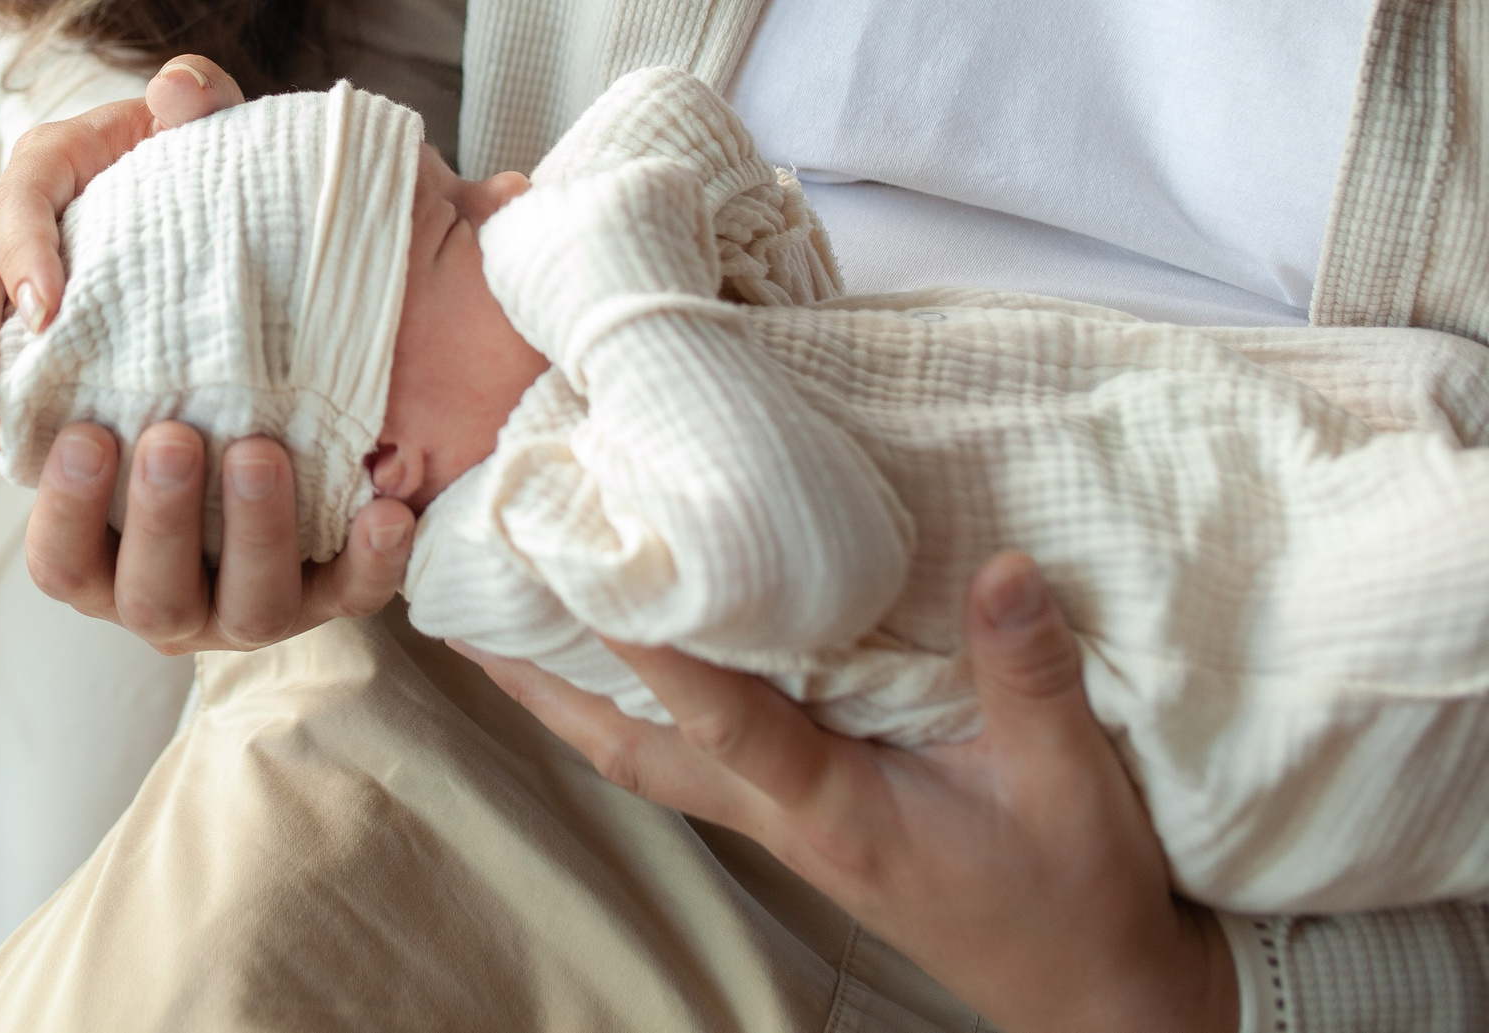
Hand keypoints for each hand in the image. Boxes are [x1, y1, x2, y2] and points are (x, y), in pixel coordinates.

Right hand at [0, 53, 243, 481]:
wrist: (186, 195)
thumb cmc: (191, 154)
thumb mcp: (204, 118)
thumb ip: (199, 93)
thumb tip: (176, 90)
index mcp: (52, 163)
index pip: (24, 200)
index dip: (25, 254)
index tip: (46, 312)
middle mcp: (9, 220)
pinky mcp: (2, 332)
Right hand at [24, 421, 413, 652]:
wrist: (258, 405)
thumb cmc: (153, 396)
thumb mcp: (85, 385)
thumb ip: (32, 381)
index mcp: (98, 564)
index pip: (62, 562)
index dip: (68, 507)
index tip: (86, 433)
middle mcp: (168, 601)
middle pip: (154, 595)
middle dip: (162, 518)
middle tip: (173, 437)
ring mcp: (251, 608)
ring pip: (253, 607)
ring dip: (256, 531)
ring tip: (260, 451)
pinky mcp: (330, 597)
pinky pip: (356, 594)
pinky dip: (374, 559)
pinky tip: (386, 506)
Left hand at [454, 554, 1238, 1032]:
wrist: (1091, 993)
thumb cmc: (1074, 895)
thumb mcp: (1071, 788)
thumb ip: (1032, 678)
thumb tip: (1008, 566)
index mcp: (837, 812)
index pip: (730, 725)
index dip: (660, 654)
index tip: (591, 579)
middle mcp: (783, 820)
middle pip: (635, 751)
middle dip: (544, 687)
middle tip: (466, 612)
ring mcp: (782, 826)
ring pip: (646, 758)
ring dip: (567, 699)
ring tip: (496, 629)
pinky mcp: (799, 818)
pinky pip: (691, 755)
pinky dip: (635, 707)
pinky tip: (613, 664)